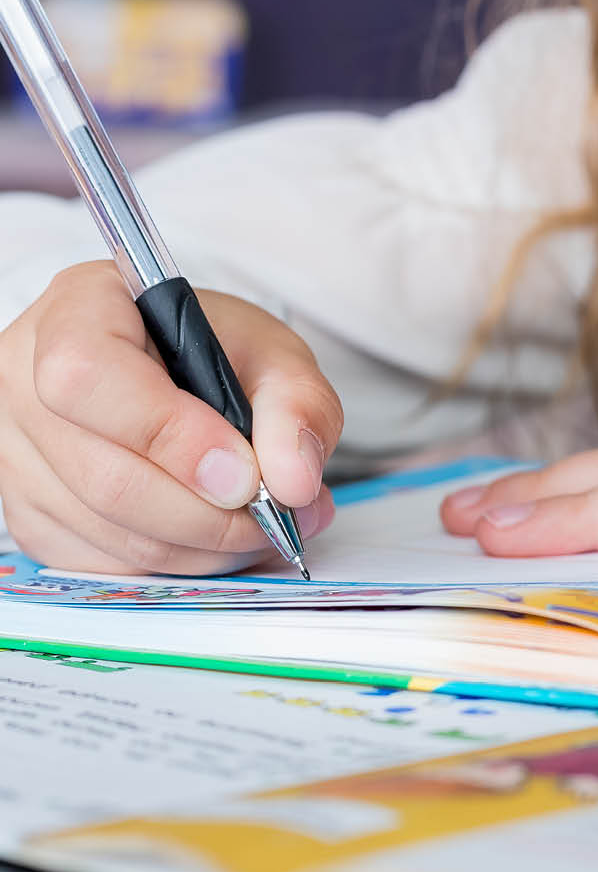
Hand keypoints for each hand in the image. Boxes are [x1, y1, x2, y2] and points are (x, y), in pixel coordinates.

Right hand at [0, 261, 342, 574]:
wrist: (179, 370)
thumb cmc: (214, 353)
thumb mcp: (274, 355)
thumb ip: (296, 406)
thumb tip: (293, 481)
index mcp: (78, 310)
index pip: (90, 376)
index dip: (172, 436)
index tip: (245, 474)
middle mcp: (23, 378)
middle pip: (104, 476)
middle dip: (207, 515)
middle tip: (276, 516)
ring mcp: (15, 452)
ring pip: (108, 530)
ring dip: (201, 546)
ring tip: (261, 527)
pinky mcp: (27, 512)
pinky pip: (101, 560)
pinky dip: (172, 562)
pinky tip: (215, 538)